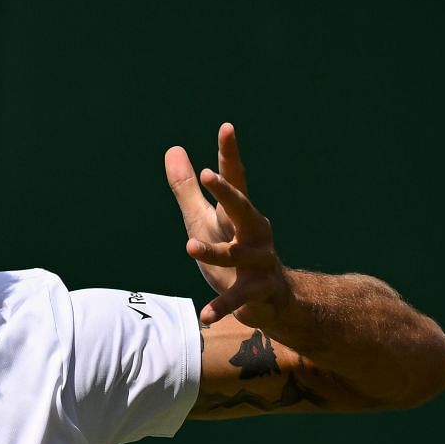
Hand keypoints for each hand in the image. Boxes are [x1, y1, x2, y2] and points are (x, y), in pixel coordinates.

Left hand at [164, 123, 291, 328]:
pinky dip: (222, 308)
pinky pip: (238, 300)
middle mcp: (253, 232)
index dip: (229, 154)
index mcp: (237, 214)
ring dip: (214, 251)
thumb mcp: (203, 221)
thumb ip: (187, 190)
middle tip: (207, 175)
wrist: (271, 300)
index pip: (234, 179)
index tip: (226, 127)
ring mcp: (258, 262)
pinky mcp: (258, 291)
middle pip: (242, 208)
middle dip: (227, 193)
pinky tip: (205, 316)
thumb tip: (173, 150)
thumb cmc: (232, 256)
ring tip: (189, 246)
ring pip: (236, 254)